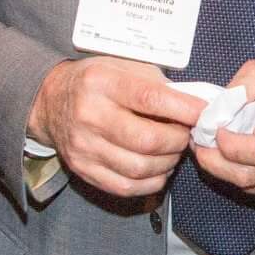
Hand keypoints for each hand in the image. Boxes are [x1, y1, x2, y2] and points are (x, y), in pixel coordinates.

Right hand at [26, 57, 204, 195]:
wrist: (52, 101)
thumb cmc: (97, 82)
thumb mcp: (123, 67)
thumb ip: (157, 85)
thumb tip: (194, 108)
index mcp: (102, 83)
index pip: (150, 100)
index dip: (184, 110)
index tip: (203, 113)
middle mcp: (89, 116)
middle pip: (148, 140)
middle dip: (178, 140)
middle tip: (185, 134)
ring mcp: (84, 147)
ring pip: (140, 168)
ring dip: (168, 162)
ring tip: (172, 150)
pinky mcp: (83, 169)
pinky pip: (127, 186)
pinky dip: (151, 181)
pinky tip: (157, 168)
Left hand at [194, 55, 254, 194]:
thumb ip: (235, 92)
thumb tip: (211, 117)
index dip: (230, 148)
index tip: (217, 133)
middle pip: (252, 176)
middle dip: (217, 165)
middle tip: (202, 149)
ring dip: (232, 174)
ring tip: (219, 154)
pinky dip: (254, 179)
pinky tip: (246, 161)